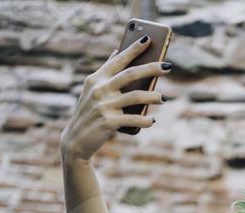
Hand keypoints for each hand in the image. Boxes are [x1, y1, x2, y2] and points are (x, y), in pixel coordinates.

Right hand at [60, 36, 169, 161]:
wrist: (76, 140)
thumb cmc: (89, 113)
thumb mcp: (92, 90)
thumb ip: (106, 73)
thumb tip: (117, 51)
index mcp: (96, 79)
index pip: (118, 59)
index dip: (133, 49)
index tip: (148, 40)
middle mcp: (99, 89)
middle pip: (130, 74)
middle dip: (151, 68)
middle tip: (168, 66)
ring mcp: (103, 106)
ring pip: (134, 96)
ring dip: (152, 96)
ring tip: (163, 98)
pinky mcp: (108, 122)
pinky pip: (132, 119)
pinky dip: (144, 120)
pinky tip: (152, 120)